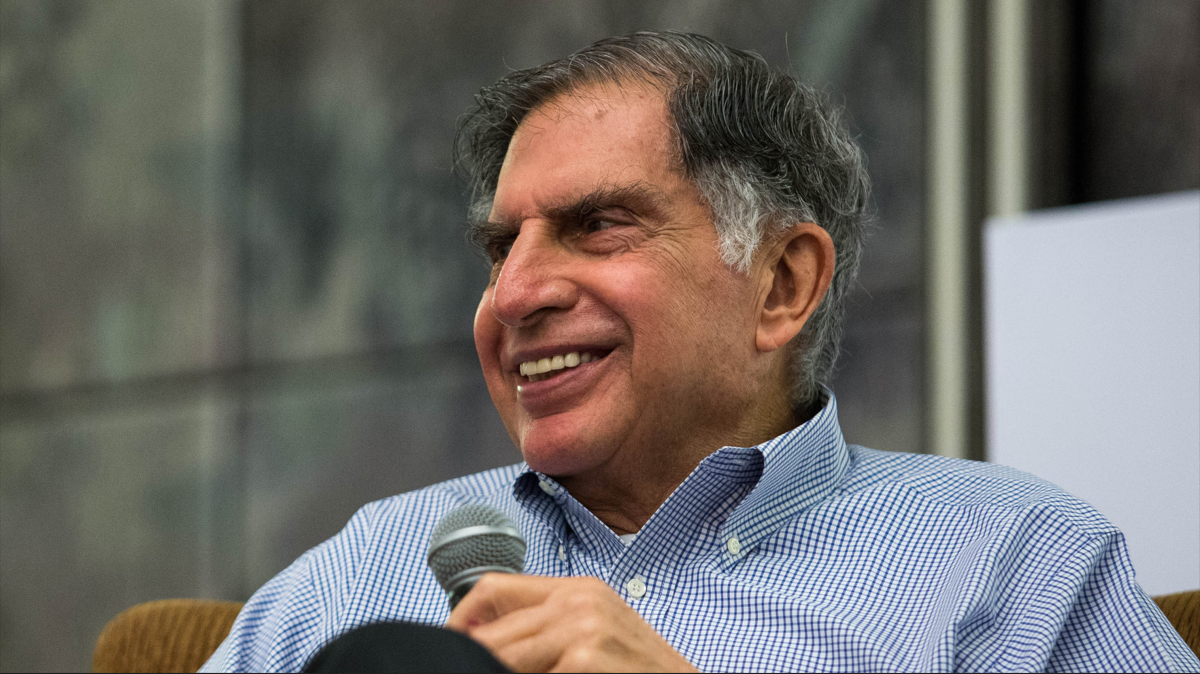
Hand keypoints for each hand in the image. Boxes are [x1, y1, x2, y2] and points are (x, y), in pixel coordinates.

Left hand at [445, 573, 697, 672]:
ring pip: (498, 657)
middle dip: (473, 659)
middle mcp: (579, 602)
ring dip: (491, 671)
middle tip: (465, 671)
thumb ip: (550, 631)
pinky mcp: (584, 662)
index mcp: (581, 591)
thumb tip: (483, 641)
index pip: (493, 588)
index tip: (452, 647)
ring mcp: (582, 632)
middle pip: (489, 631)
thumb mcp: (600, 637)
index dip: (460, 620)